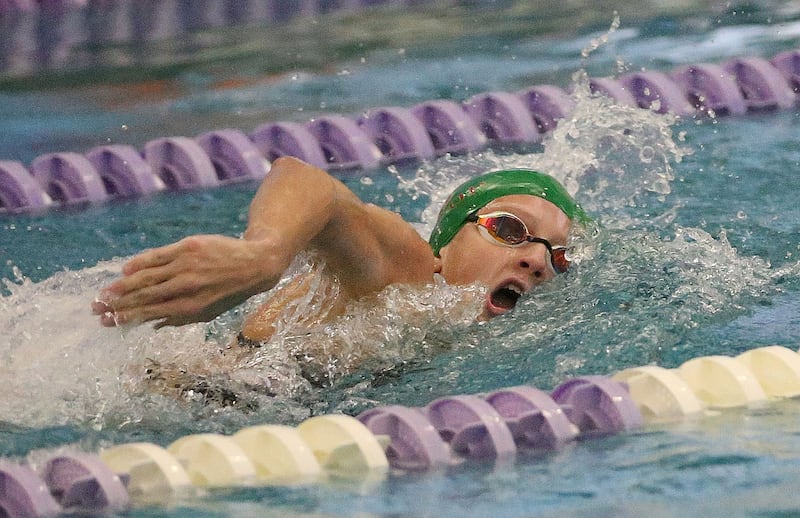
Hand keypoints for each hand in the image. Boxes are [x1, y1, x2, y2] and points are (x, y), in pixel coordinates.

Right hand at [92, 234, 282, 327]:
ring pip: (146, 276)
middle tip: (96, 308)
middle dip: (116, 304)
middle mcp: (186, 287)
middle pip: (143, 296)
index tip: (107, 321)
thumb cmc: (229, 291)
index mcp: (190, 308)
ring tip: (104, 292)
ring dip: (122, 285)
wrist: (255, 263)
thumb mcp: (208, 313)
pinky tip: (125, 269)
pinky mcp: (187, 247)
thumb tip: (149, 326)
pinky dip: (140, 263)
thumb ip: (178, 319)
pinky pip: (157, 256)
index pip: (149, 313)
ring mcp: (186, 265)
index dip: (126, 318)